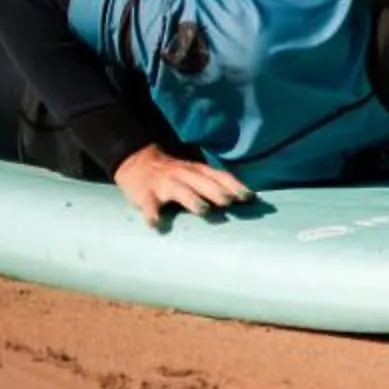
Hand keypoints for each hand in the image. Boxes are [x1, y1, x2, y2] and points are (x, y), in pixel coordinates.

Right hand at [111, 145, 252, 230]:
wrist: (139, 164)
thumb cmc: (177, 175)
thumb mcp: (196, 174)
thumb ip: (215, 183)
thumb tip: (246, 198)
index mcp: (198, 170)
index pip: (220, 176)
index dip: (235, 186)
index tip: (250, 198)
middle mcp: (183, 175)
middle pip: (203, 182)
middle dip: (217, 192)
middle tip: (229, 202)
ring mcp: (164, 184)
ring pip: (180, 191)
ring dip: (192, 200)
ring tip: (203, 210)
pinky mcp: (145, 195)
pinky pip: (149, 206)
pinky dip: (152, 214)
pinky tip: (157, 225)